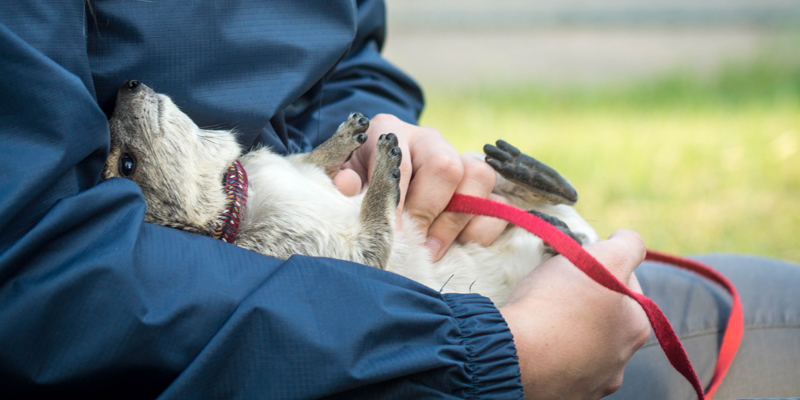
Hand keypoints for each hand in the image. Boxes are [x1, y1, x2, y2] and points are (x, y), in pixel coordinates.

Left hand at [333, 114, 508, 260]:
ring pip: (478, 177)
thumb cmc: (357, 181)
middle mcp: (429, 139)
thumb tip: (346, 187)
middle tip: (414, 245)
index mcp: (390, 132)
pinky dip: (481, 229)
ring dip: (456, 221)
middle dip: (430, 212)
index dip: (398, 201)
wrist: (378, 180)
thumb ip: (342, 182)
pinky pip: (498, 203)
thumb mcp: (342, 178)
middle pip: (447, 166)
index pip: (401, 163)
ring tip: (432, 250)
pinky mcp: (481, 186)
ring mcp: (460, 159)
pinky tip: (458, 246)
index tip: (392, 234)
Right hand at [499, 230, 650, 399]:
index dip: (601, 266)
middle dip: (586, 300)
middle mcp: (621, 362)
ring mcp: (592, 383)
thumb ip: (627, 244)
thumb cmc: (557, 302)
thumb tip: (628, 240)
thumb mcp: (603, 257)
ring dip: (570, 330)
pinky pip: (561, 368)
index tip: (576, 265)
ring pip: (583, 345)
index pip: (626, 282)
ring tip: (542, 318)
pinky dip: (552, 356)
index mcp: (636, 326)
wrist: (514, 354)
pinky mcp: (563, 396)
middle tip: (556, 288)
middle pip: (604, 316)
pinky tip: (536, 344)